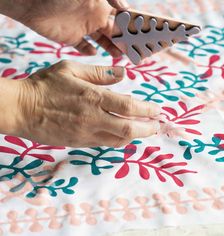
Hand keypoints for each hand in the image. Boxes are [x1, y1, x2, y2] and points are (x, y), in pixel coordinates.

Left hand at [1, 0, 128, 56]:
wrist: (32, 1)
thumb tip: (125, 6)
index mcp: (101, 6)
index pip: (121, 19)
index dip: (132, 28)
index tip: (142, 37)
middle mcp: (94, 17)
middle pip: (113, 32)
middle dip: (124, 41)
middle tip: (133, 52)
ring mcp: (82, 27)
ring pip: (101, 40)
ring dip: (110, 48)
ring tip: (118, 56)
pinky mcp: (70, 37)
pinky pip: (82, 46)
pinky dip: (88, 50)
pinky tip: (94, 53)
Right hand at [14, 61, 159, 146]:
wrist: (22, 109)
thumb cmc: (44, 85)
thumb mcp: (71, 69)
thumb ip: (99, 73)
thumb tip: (123, 74)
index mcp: (93, 97)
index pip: (128, 106)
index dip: (146, 110)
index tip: (157, 111)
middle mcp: (92, 118)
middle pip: (128, 129)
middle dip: (147, 129)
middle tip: (157, 126)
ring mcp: (85, 133)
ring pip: (118, 140)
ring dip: (134, 136)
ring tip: (144, 130)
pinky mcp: (78, 143)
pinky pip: (104, 144)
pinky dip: (118, 140)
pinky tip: (123, 134)